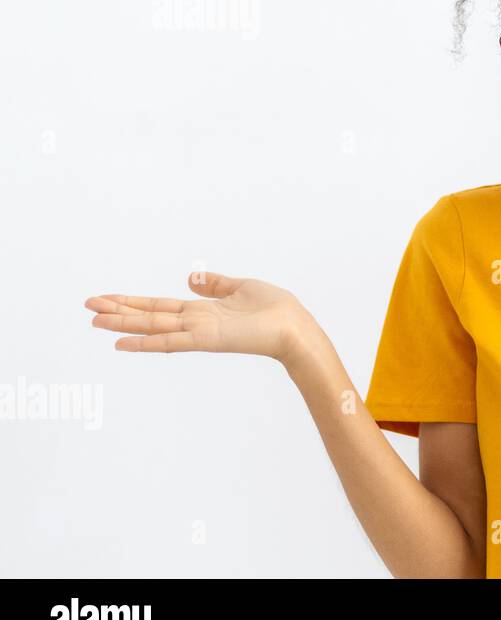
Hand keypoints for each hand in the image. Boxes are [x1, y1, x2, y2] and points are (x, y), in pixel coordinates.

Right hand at [85, 272, 319, 363]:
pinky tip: (121, 342)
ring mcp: (198, 332)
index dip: (133, 301)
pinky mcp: (206, 340)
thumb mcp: (240, 287)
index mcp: (202, 310)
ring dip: (123, 324)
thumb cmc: (274, 310)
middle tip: (87, 306)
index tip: (107, 297)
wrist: (294, 327)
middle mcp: (195, 323)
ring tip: (94, 320)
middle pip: (148, 316)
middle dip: (118, 311)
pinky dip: (145, 342)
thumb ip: (214, 284)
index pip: (159, 306)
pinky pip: (170, 342)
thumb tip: (190, 277)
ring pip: (152, 327)